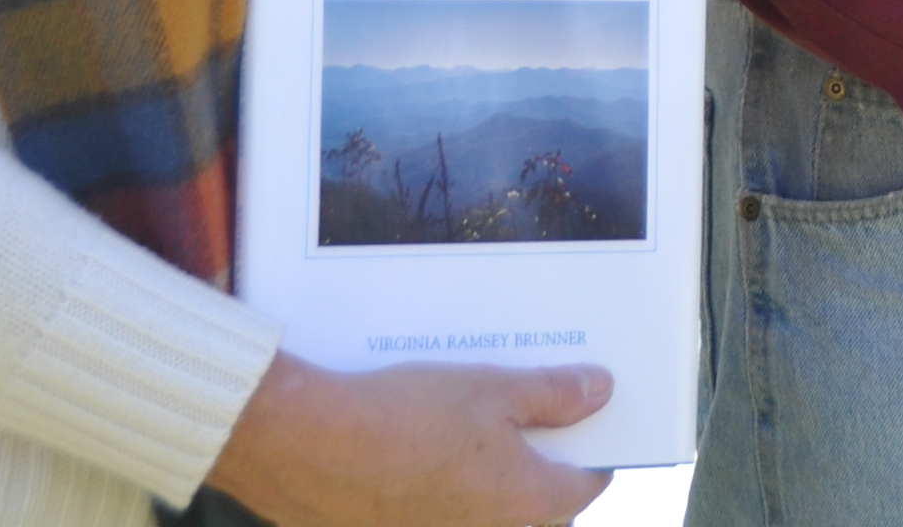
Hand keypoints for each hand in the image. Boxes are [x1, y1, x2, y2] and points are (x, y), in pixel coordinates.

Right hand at [205, 354, 610, 526]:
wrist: (302, 446)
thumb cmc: (401, 415)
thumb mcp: (490, 388)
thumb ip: (553, 394)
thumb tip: (600, 390)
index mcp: (526, 502)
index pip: (586, 483)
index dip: (592, 446)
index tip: (586, 419)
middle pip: (536, 503)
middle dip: (538, 462)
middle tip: (526, 414)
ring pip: (484, 511)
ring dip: (485, 478)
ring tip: (469, 426)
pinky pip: (436, 515)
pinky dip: (439, 489)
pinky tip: (423, 451)